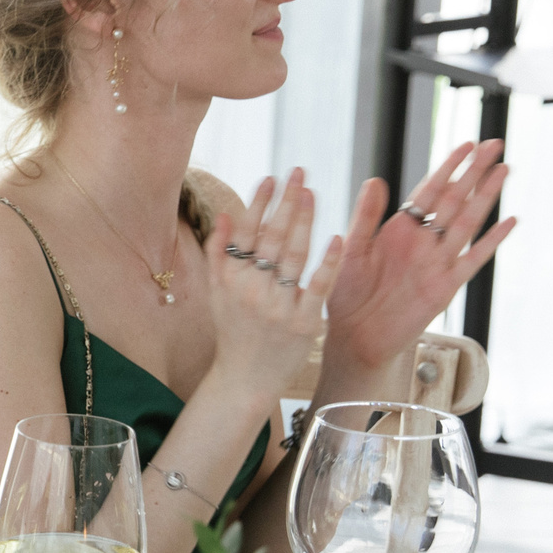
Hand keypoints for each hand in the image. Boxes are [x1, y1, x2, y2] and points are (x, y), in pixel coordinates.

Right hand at [205, 170, 343, 401]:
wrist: (244, 380)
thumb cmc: (234, 332)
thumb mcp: (216, 293)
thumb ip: (218, 254)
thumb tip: (226, 215)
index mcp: (229, 280)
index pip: (245, 233)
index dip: (259, 203)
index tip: (272, 177)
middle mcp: (250, 290)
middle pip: (270, 238)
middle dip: (285, 202)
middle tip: (299, 173)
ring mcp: (276, 307)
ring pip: (292, 256)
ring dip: (303, 221)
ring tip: (312, 194)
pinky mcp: (303, 324)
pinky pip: (317, 287)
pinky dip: (326, 263)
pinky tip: (336, 238)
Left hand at [323, 141, 513, 380]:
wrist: (353, 335)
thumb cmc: (346, 293)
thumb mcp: (352, 250)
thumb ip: (365, 217)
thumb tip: (376, 179)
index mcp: (399, 230)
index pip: (429, 191)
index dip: (448, 167)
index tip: (466, 144)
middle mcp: (423, 242)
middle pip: (455, 200)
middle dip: (474, 172)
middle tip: (495, 143)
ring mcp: (438, 262)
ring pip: (468, 222)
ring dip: (487, 197)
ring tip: (504, 170)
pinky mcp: (447, 286)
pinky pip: (474, 259)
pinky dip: (491, 241)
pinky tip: (510, 221)